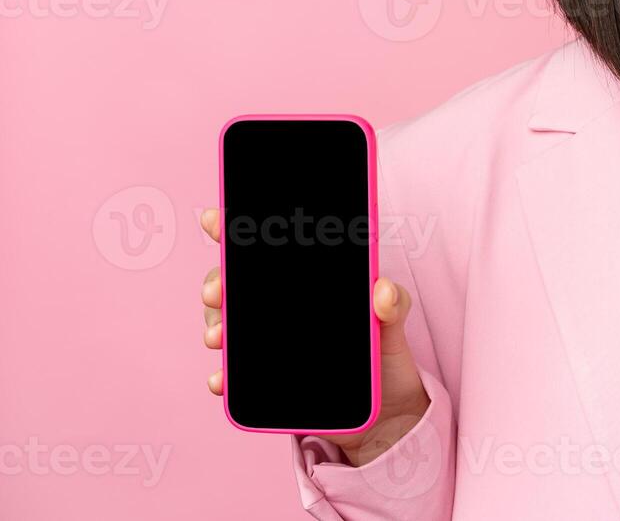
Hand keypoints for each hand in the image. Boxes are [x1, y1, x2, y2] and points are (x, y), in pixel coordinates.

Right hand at [199, 208, 430, 465]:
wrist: (386, 410)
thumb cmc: (383, 353)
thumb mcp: (393, 323)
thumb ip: (393, 303)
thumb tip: (383, 291)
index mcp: (305, 283)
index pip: (264, 250)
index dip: (235, 231)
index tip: (214, 221)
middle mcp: (278, 308)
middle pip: (235, 286)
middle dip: (216, 283)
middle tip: (216, 292)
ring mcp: (267, 343)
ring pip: (226, 326)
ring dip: (214, 327)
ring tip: (219, 338)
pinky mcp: (264, 380)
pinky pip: (235, 377)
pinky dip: (223, 378)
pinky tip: (222, 380)